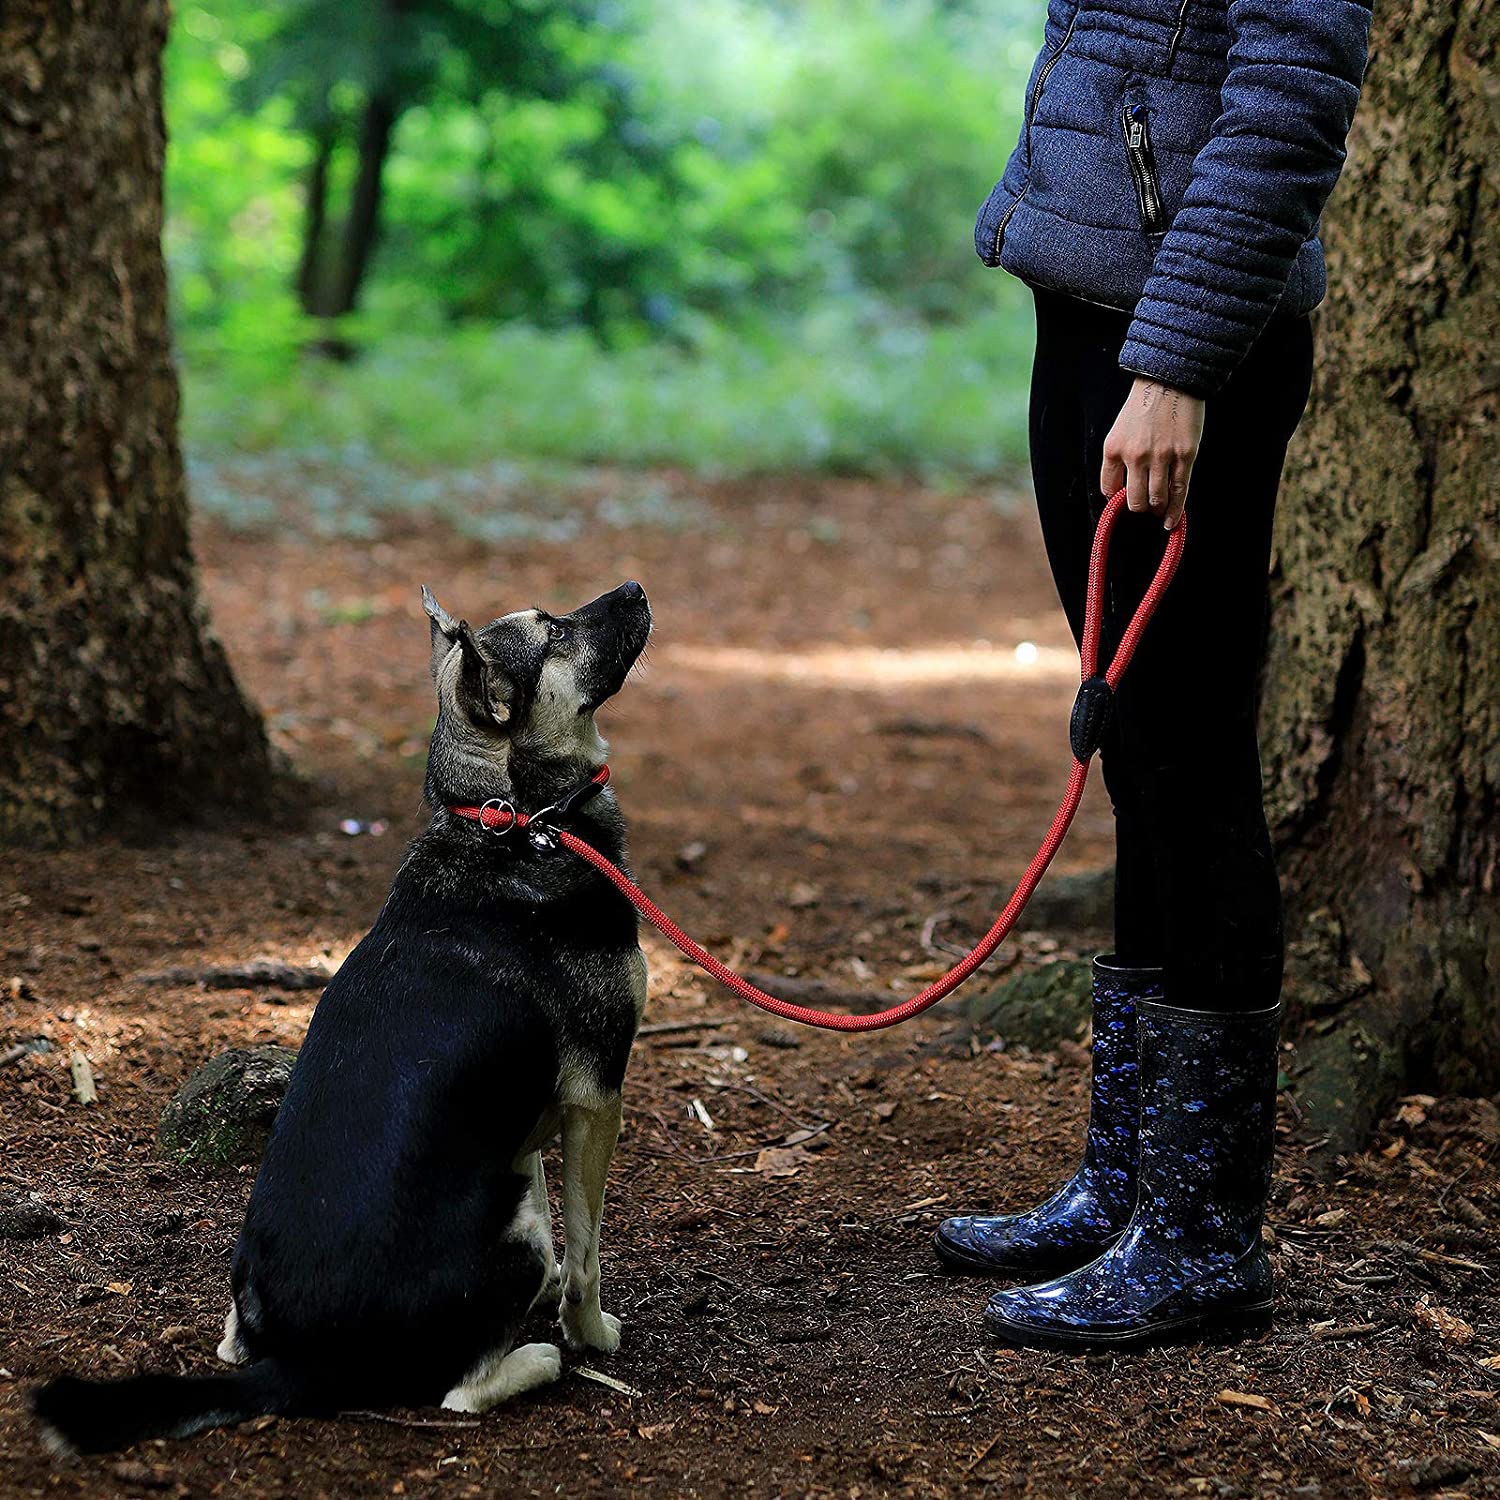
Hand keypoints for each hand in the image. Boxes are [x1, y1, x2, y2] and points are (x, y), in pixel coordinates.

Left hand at [1100, 377, 1204, 530]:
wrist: (1171, 379)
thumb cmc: (1145, 402)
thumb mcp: (1120, 428)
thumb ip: (1120, 456)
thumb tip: (1123, 485)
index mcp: (1114, 449)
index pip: (1109, 488)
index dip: (1116, 499)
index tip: (1123, 502)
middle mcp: (1135, 456)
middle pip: (1134, 500)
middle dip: (1139, 508)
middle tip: (1145, 509)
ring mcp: (1161, 457)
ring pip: (1157, 499)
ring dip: (1157, 510)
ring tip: (1159, 513)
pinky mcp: (1185, 455)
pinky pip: (1179, 490)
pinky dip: (1175, 510)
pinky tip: (1171, 521)